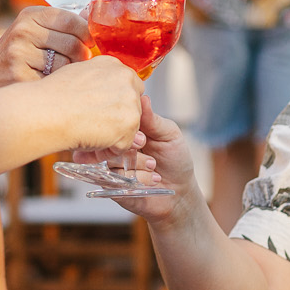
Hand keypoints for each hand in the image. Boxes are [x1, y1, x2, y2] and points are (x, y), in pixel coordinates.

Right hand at [0, 6, 90, 92]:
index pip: (73, 21)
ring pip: (66, 66)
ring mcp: (20, 54)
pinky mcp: (19, 77)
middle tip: (74, 63)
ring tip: (57, 75)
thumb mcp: (35, 30)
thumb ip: (63, 25)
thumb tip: (93, 17)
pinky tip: (46, 86)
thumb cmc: (17, 54)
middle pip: (73, 45)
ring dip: (68, 74)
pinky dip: (56, 87)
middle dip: (80, 57)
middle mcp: (23, 31)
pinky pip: (54, 83)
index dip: (87, 35)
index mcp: (30, 16)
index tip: (89, 44)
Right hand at [42, 55, 144, 152]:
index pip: (127, 86)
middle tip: (95, 128)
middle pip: (133, 106)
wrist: (46, 112)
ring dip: (112, 136)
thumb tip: (98, 93)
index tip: (102, 110)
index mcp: (113, 65)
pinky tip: (89, 146)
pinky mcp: (129, 124)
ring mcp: (130, 101)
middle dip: (117, 120)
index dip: (115, 102)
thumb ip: (95, 81)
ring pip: (130, 127)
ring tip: (88, 137)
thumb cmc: (52, 97)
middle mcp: (126, 79)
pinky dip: (108, 151)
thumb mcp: (75, 75)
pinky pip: (123, 145)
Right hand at [83, 96, 199, 221]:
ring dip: (138, 165)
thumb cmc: (176, 160)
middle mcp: (117, 146)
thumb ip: (153, 119)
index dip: (127, 128)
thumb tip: (141, 97)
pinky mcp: (112, 185)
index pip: (116, 120)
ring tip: (153, 166)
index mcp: (129, 130)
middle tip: (147, 150)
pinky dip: (139, 180)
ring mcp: (112, 165)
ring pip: (113, 160)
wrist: (180, 192)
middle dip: (132, 147)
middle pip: (109, 140)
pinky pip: (116, 179)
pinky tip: (152, 180)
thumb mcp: (170, 134)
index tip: (142, 137)